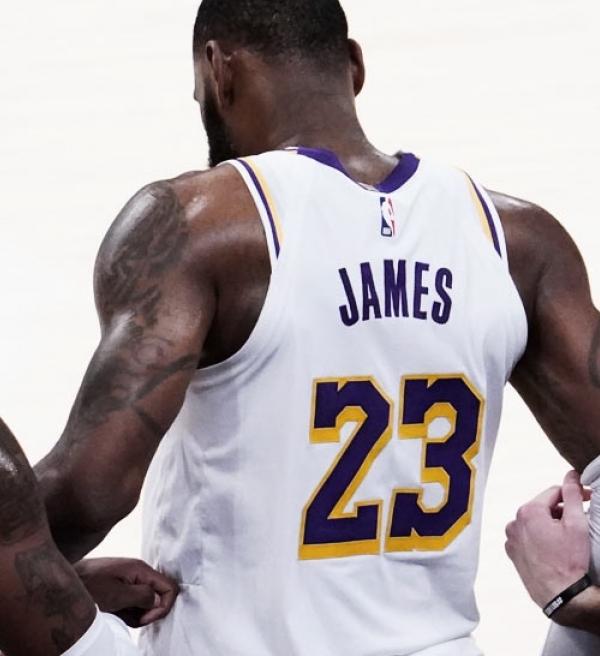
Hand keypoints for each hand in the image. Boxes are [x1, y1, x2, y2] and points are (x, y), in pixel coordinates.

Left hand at [74, 557, 178, 626]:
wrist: (63, 584)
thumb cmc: (88, 586)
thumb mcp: (117, 595)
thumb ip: (142, 596)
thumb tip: (159, 600)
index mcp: (141, 570)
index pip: (169, 587)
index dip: (163, 606)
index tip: (146, 618)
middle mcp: (138, 573)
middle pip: (159, 596)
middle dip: (148, 613)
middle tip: (129, 619)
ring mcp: (129, 580)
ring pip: (146, 602)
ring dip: (136, 615)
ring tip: (118, 616)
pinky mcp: (121, 587)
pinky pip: (133, 603)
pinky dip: (127, 613)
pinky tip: (114, 614)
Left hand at [505, 471, 589, 607]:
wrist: (561, 597)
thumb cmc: (569, 562)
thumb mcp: (576, 524)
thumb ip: (573, 494)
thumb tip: (571, 475)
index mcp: (528, 511)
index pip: (554, 493)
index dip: (573, 495)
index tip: (587, 500)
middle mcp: (515, 522)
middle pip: (542, 507)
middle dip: (561, 512)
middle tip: (578, 524)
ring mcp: (511, 538)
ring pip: (534, 522)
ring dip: (550, 525)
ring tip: (565, 540)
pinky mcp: (512, 552)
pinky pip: (527, 537)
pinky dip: (539, 537)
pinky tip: (552, 549)